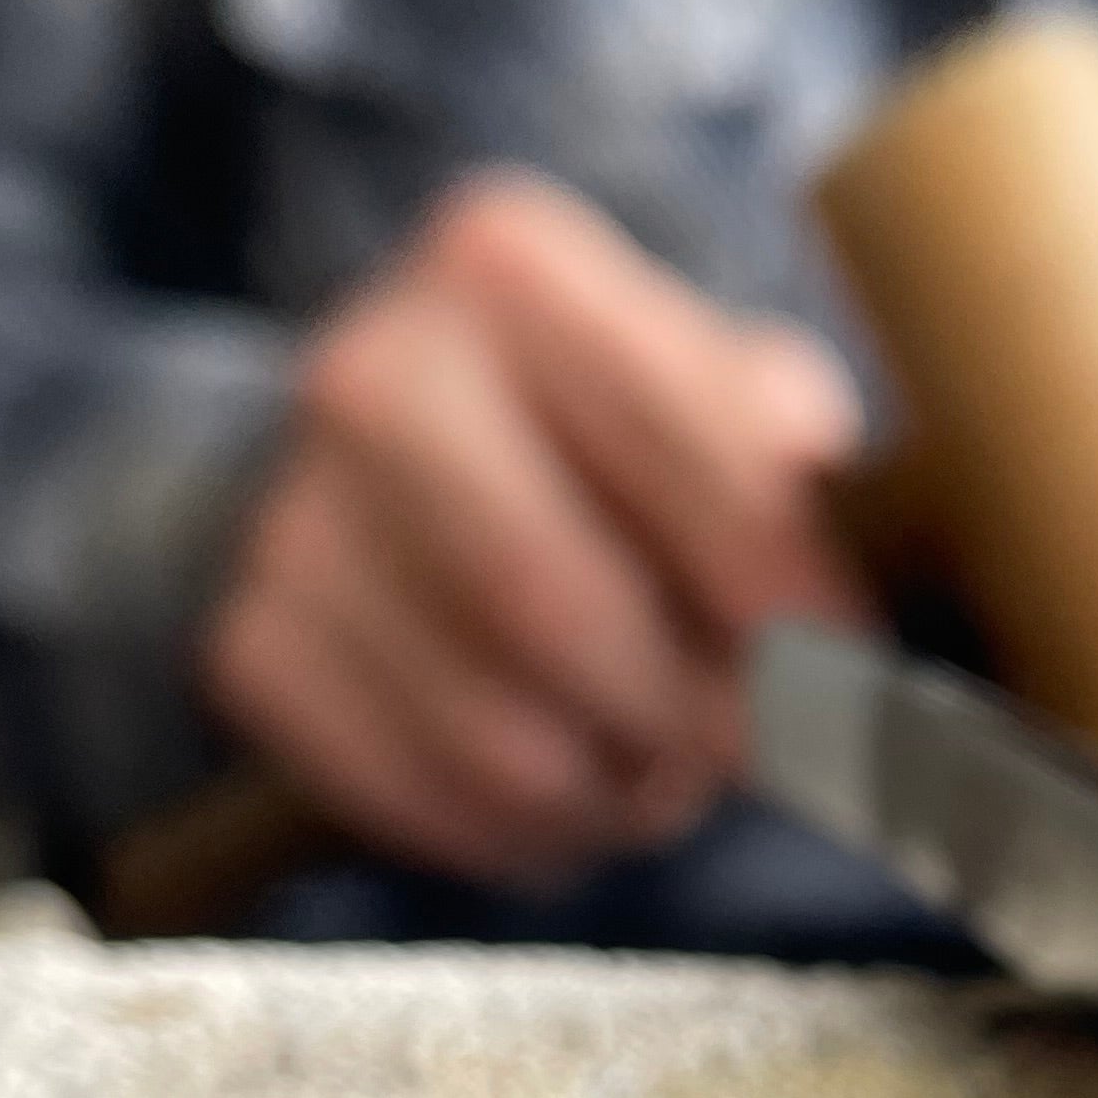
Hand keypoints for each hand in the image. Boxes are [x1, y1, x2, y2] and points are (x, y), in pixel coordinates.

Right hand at [203, 171, 868, 883]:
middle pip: (553, 603)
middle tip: (753, 754)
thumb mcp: (697, 382)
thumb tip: (836, 530)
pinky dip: (526, 832)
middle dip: (683, 714)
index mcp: (508, 265)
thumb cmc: (587, 433)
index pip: (678, 445)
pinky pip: (423, 802)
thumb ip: (780, 445)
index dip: (779, 589)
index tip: (847, 674)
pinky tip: (568, 794)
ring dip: (616, 793)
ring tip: (664, 774)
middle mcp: (373, 371)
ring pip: (496, 734)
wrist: (365, 460)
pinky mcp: (250, 649)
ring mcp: (291, 516)